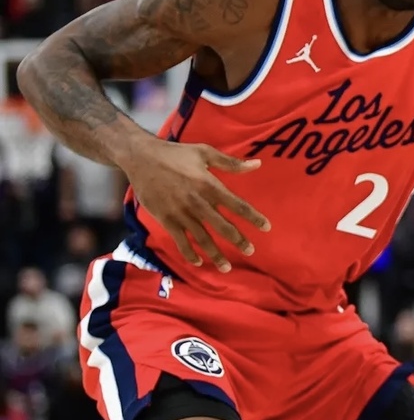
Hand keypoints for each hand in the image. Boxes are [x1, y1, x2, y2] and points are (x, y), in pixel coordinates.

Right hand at [124, 140, 270, 271]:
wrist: (141, 158)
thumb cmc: (176, 153)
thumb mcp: (205, 153)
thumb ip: (231, 163)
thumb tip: (257, 165)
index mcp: (209, 185)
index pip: (237, 205)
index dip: (253, 217)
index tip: (267, 227)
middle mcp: (197, 202)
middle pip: (222, 226)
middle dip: (238, 240)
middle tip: (251, 251)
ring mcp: (181, 213)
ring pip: (202, 238)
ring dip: (215, 254)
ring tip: (227, 267)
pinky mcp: (166, 219)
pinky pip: (180, 240)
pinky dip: (189, 253)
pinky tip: (198, 262)